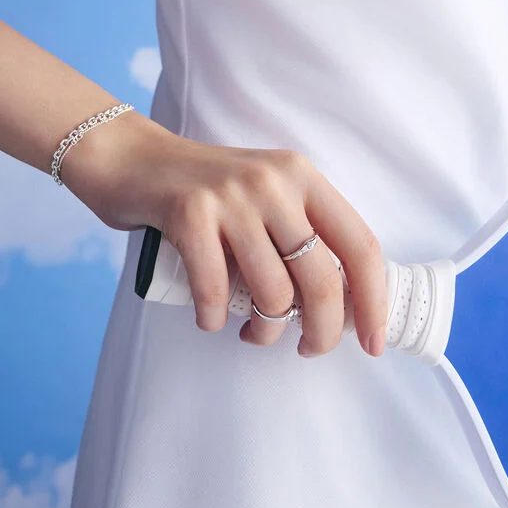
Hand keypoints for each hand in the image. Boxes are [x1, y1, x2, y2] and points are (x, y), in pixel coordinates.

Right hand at [63, 111, 386, 358]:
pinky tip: (211, 317)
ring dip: (266, 331)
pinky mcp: (188, 213)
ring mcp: (230, 195)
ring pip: (272, 292)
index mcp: (301, 175)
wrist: (133, 158)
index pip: (359, 244)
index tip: (372, 342)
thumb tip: (342, 306)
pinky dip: (216, 318)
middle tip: (309, 349)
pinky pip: (216, 291)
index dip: (374, 300)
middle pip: (321, 279)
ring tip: (252, 332)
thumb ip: (299, 231)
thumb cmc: (204, 190)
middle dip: (322, 331)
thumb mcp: (264, 192)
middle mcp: (272, 180)